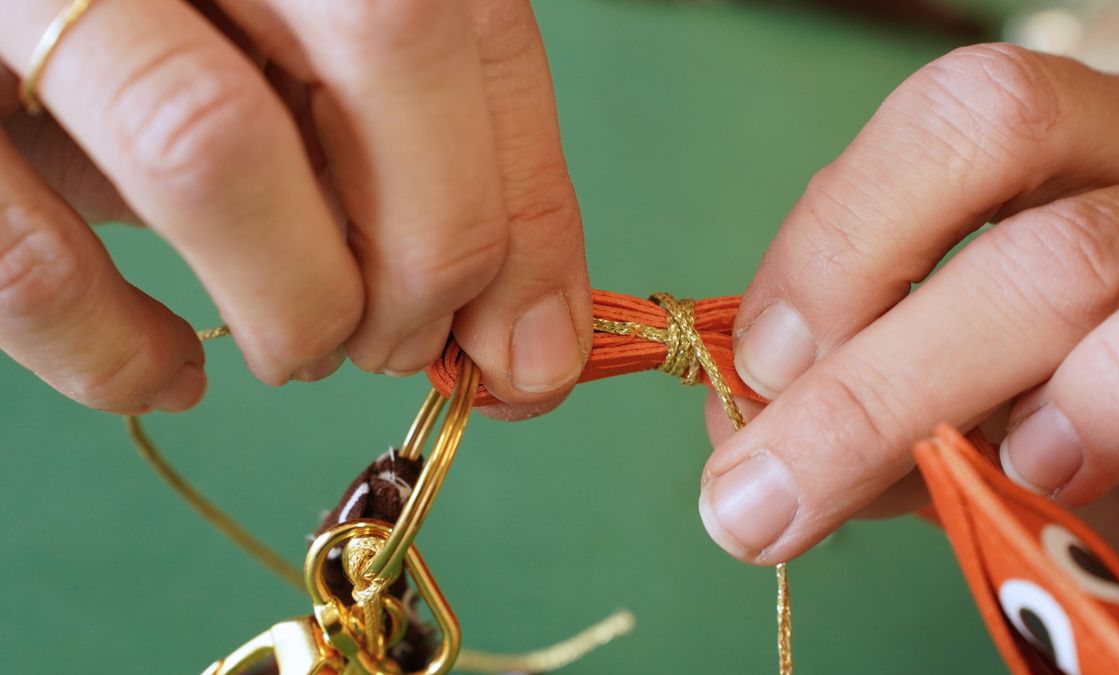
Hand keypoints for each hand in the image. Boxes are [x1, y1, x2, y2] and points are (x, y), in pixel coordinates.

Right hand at [0, 0, 589, 413]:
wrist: (6, 12)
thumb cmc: (184, 47)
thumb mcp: (311, 68)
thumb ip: (431, 165)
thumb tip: (534, 345)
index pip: (468, 25)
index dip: (524, 205)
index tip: (535, 342)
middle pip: (386, 45)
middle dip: (434, 247)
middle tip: (409, 340)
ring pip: (209, 146)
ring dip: (299, 305)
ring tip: (304, 348)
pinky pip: (28, 258)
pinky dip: (118, 352)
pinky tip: (169, 371)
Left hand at [698, 44, 1118, 568]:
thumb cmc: (1082, 437)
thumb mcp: (953, 397)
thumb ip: (853, 389)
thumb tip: (732, 416)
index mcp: (1063, 146)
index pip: (940, 118)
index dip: (832, 233)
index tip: (758, 366)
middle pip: (993, 136)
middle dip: (845, 288)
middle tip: (765, 465)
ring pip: (1071, 257)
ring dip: (914, 388)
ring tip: (871, 483)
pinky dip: (1098, 410)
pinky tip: (1042, 473)